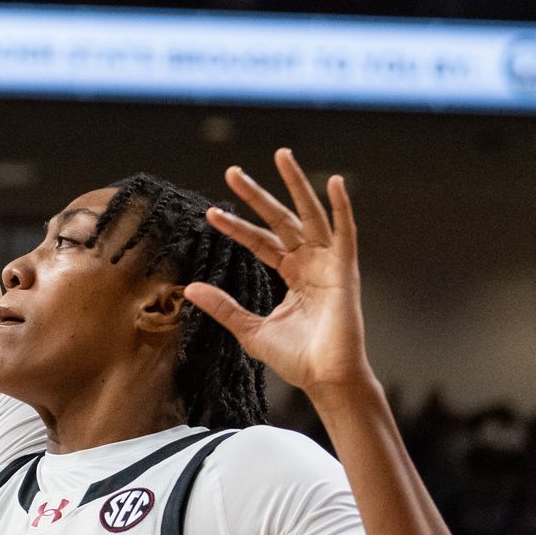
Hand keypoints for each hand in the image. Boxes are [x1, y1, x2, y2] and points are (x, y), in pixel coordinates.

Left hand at [184, 149, 377, 400]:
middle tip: (232, 171)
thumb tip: (189, 288)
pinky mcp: (345, 272)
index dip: (237, 227)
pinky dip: (343, 208)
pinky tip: (335, 182)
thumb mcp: (249, 329)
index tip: (211, 212)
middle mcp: (310, 265)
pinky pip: (346, 233)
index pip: (261, 243)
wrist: (324, 379)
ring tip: (281, 155)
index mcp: (292, 276)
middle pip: (281, 221)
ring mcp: (329, 265)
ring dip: (296, 185)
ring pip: (310, 216)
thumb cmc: (295, 359)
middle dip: (257, 196)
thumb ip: (223, 306)